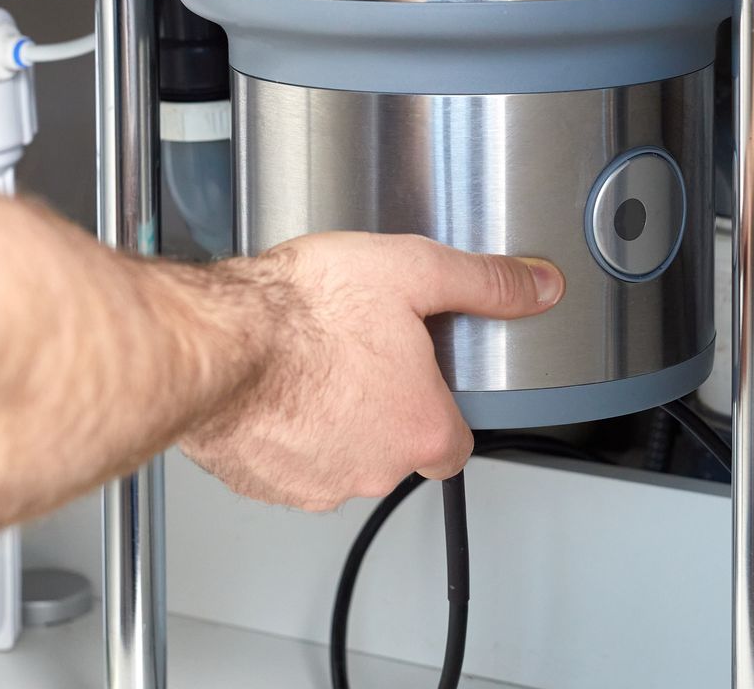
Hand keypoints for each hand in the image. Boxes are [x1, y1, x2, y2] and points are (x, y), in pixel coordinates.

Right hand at [180, 233, 565, 510]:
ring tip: (315, 360)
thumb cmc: (305, 311)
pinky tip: (276, 383)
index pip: (455, 448)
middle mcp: (372, 469)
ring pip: (338, 456)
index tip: (425, 382)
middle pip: (395, 450)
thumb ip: (483, 284)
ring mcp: (312, 482)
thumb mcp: (414, 271)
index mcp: (419, 428)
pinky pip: (285, 460)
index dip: (442, 411)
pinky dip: (284, 429)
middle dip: (382, 407)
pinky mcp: (260, 482)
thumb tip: (536, 286)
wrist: (218, 340)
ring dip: (332, 419)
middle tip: (362, 352)